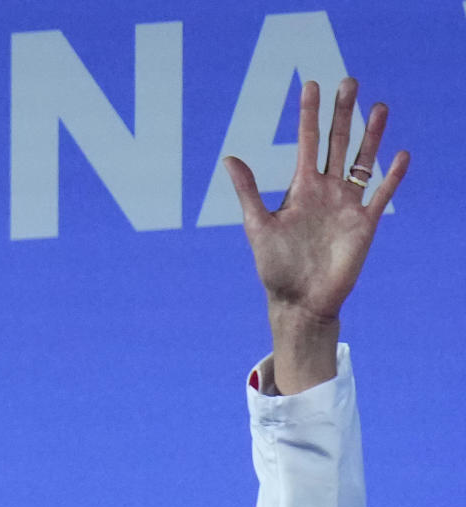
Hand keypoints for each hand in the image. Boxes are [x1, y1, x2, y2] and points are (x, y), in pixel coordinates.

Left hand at [223, 79, 408, 391]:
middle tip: (349, 81)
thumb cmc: (276, 268)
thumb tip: (229, 157)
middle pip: (338, 143)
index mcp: (302, 188)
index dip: (310, 114)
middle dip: (343, 113)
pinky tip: (401, 155)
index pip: (308, 142)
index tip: (312, 85)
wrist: (299, 302)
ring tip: (380, 106)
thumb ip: (248, 191)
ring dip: (372, 136)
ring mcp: (347, 206)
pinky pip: (381, 196)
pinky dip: (392, 177)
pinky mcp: (364, 225)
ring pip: (362, 162)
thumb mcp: (258, 226)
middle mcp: (327, 191)